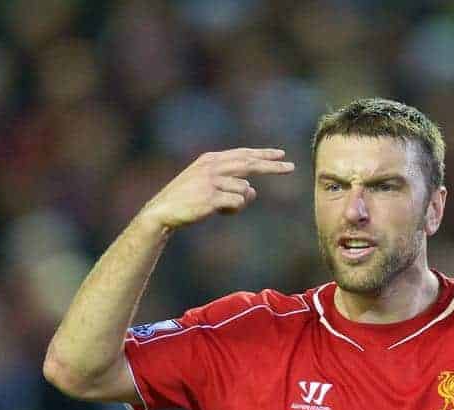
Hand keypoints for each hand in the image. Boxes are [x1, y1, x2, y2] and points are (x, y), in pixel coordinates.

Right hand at [139, 148, 294, 231]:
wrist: (163, 211)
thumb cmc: (186, 199)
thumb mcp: (207, 185)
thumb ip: (230, 184)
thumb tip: (253, 191)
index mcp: (211, 159)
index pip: (243, 154)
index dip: (263, 154)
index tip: (281, 154)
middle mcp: (213, 166)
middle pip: (250, 164)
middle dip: (272, 166)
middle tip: (290, 168)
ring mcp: (212, 181)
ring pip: (245, 189)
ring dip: (239, 201)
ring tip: (220, 206)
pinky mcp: (212, 197)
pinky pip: (238, 203)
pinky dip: (233, 210)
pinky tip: (218, 211)